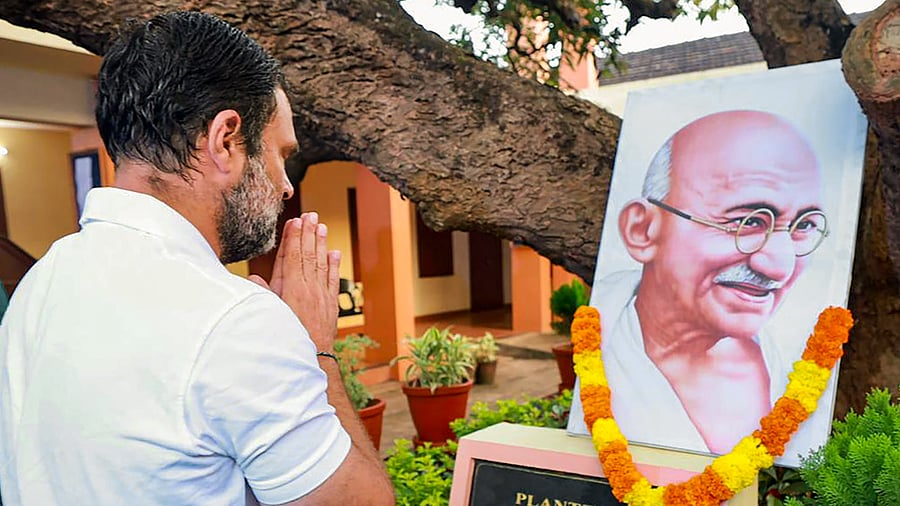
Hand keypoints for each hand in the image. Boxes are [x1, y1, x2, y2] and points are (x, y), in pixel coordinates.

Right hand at [249, 212, 340, 351]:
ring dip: (321, 243)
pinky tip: (334, 252)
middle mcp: (308, 288)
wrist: (312, 356)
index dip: (294, 237)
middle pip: (308, 254)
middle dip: (309, 233)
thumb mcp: (270, 314)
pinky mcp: (330, 303)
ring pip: (321, 263)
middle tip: (311, 215)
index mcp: (291, 288)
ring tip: (322, 226)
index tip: (295, 221)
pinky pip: (332, 279)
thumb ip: (264, 294)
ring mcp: (321, 294)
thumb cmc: (288, 336)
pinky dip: (333, 265)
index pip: (292, 256)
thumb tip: (254, 278)